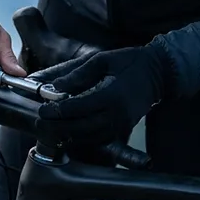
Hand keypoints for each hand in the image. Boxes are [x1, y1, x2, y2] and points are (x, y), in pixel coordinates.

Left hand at [32, 43, 170, 145]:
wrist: (159, 74)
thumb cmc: (129, 63)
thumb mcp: (100, 60)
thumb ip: (75, 74)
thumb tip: (52, 86)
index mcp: (111, 95)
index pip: (78, 108)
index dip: (57, 111)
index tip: (42, 109)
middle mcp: (117, 114)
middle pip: (80, 128)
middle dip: (57, 127)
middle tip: (40, 123)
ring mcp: (121, 125)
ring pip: (87, 138)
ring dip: (66, 135)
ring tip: (48, 129)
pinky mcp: (122, 130)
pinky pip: (97, 140)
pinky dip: (80, 138)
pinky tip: (66, 132)